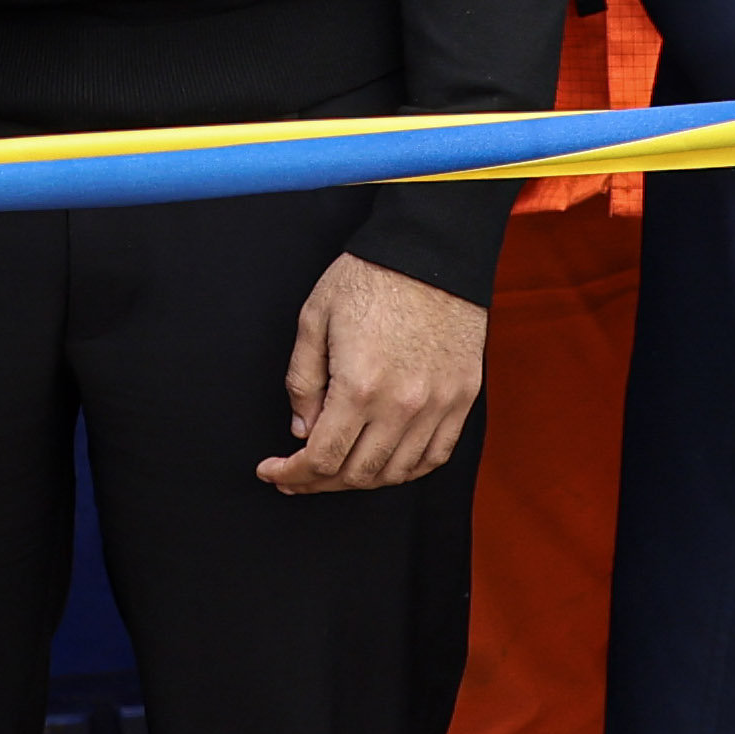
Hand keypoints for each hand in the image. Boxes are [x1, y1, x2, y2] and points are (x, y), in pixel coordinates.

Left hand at [261, 254, 490, 494]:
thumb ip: (303, 381)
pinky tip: (384, 463)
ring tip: (337, 470)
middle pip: (358, 474)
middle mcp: (402, 406)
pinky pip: (435, 455)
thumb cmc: (369, 277)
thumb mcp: (314, 319)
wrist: (431, 251)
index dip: (292, 474)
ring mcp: (438, 406)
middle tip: (298, 476)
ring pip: (396, 473)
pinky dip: (406, 469)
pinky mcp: (462, 398)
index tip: (272, 471)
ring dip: (361, 480)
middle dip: (319, 482)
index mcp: (359, 387)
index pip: (322, 459)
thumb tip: (302, 430)